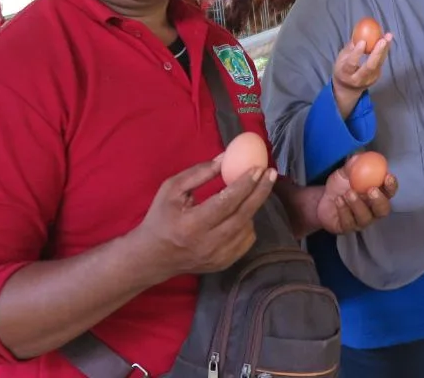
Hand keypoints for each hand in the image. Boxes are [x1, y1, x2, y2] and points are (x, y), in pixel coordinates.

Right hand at [129, 158, 276, 283]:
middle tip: (271, 174)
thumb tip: (225, 158)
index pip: (226, 202)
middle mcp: (207, 243)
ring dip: (253, 207)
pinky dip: (248, 224)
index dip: (245, 184)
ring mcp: (217, 257)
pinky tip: (242, 213)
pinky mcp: (224, 264)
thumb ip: (199, 173)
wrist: (153, 257)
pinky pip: (246, 241)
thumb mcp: (171, 190)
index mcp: (191, 224)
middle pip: (243, 215)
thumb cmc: (161, 218)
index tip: (259, 168)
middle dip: (260, 192)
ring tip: (252, 191)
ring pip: (247, 228)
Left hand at [316, 162, 397, 233]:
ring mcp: (361, 221)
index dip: (392, 186)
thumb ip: (353, 164)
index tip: (387, 176)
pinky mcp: (347, 228)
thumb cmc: (340, 185)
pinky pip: (349, 223)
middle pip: (383, 210)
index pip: (390, 192)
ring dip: (357, 205)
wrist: (322, 199)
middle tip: (370, 190)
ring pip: (365, 218)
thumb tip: (360, 155)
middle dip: (379, 200)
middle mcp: (372, 210)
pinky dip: (343, 211)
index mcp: (377, 194)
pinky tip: (338, 201)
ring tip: (347, 193)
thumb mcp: (345, 172)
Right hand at [332, 34, 391, 112]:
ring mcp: (369, 79)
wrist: (348, 88)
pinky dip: (384, 51)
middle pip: (369, 67)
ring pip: (378, 64)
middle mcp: (358, 78)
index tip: (363, 42)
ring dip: (385, 49)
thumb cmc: (343, 68)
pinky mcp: (376, 77)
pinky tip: (387, 40)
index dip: (357, 53)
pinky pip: (381, 62)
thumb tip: (358, 32)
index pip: (351, 64)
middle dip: (377, 53)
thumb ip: (350, 48)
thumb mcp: (341, 59)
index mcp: (345, 73)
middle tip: (382, 40)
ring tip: (388, 36)